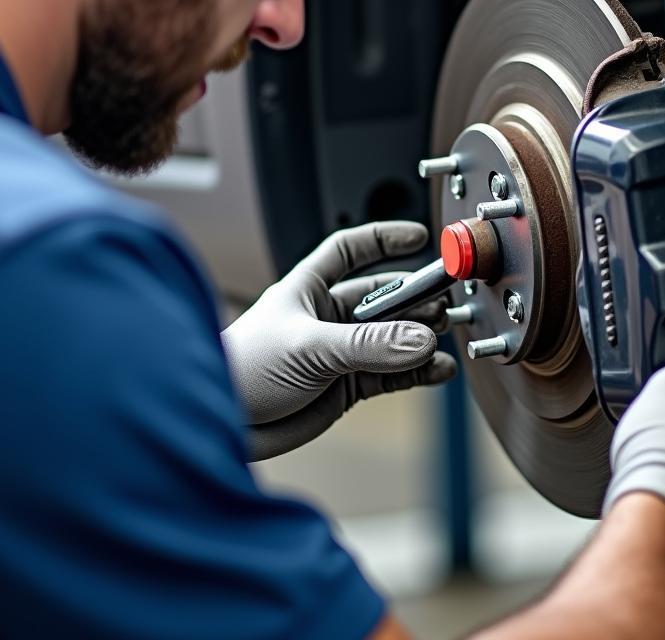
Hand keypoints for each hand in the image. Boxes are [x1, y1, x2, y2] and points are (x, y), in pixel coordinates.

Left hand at [221, 221, 456, 459]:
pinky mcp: (346, 387)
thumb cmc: (242, 371)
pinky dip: (418, 372)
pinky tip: (438, 370)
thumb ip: (368, 344)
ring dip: (420, 336)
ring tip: (444, 335)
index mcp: (308, 289)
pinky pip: (392, 374)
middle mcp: (327, 317)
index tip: (419, 237)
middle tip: (443, 302)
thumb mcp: (309, 347)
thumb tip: (422, 340)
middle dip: (414, 298)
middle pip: (381, 298)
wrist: (221, 426)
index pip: (348, 251)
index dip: (382, 240)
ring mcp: (339, 353)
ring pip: (392, 338)